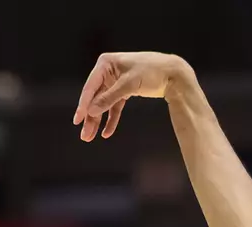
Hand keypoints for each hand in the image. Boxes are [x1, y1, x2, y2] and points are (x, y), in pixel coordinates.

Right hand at [73, 52, 189, 140]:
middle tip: (84, 135)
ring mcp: (116, 82)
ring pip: (104, 104)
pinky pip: (115, 107)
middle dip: (90, 118)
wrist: (173, 73)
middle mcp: (108, 72)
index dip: (84, 105)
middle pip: (95, 98)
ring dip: (98, 121)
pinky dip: (112, 119)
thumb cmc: (151, 72)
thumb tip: (91, 111)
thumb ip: (109, 98)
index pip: (91, 87)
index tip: (78, 120)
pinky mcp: (125, 91)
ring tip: (90, 137)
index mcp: (105, 64)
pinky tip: (107, 133)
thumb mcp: (129, 85)